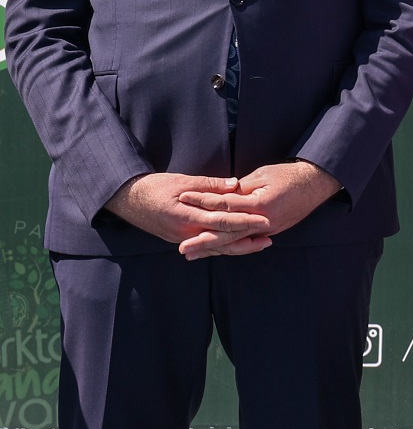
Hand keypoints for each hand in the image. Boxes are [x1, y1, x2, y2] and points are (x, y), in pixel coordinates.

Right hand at [106, 173, 271, 254]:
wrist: (127, 199)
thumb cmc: (154, 186)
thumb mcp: (183, 181)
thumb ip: (211, 185)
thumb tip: (237, 185)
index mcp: (186, 217)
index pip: (222, 222)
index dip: (245, 222)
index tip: (265, 220)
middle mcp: (184, 233)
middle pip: (222, 240)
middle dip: (247, 239)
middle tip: (270, 237)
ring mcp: (181, 239)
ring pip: (215, 247)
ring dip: (238, 247)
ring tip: (260, 244)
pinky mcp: (180, 239)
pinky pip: (206, 246)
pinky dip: (223, 246)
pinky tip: (238, 245)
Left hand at [177, 160, 340, 257]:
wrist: (316, 183)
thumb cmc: (289, 175)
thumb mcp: (262, 176)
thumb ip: (240, 189)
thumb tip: (220, 196)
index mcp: (260, 204)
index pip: (225, 204)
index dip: (202, 201)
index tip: (183, 198)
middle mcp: (264, 221)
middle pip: (228, 233)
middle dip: (203, 241)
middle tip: (183, 249)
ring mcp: (268, 230)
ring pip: (236, 242)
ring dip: (213, 249)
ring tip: (193, 255)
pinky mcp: (271, 232)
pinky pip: (247, 242)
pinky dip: (230, 247)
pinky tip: (215, 251)